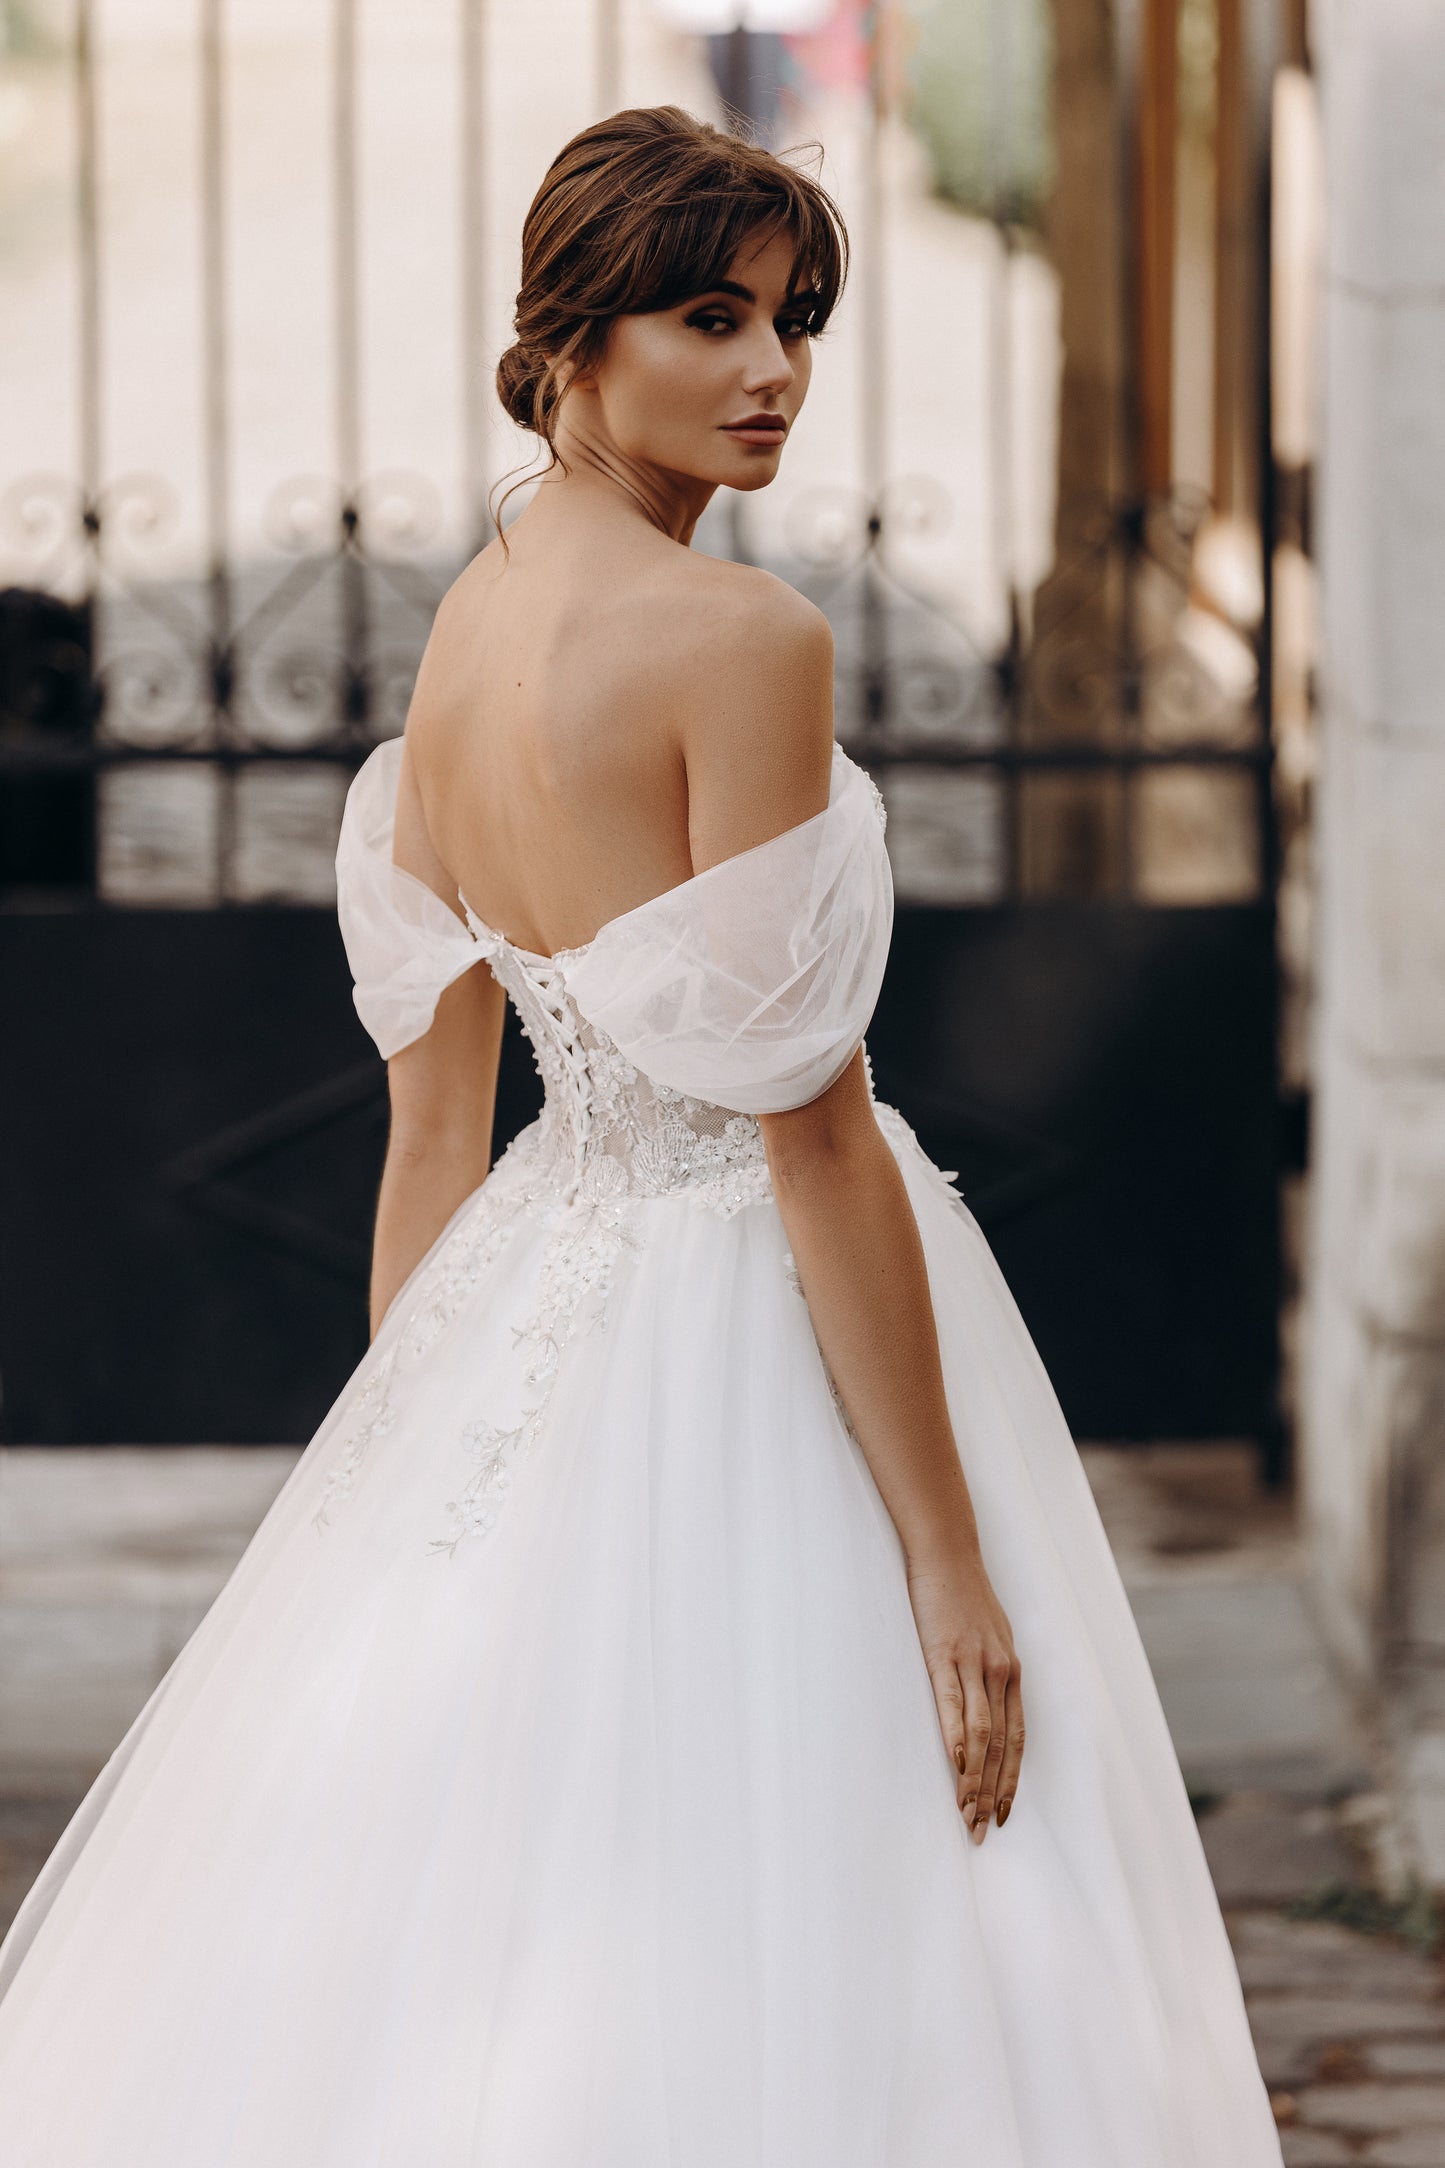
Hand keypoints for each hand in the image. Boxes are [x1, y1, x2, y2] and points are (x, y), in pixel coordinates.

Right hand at [905, 1540, 1023, 1844]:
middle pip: (1002, 1746)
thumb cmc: (962, 1592)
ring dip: (975, 1779)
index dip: (1011, 1779)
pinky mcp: (944, 1654)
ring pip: (981, 1735)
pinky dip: (956, 1739)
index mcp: (1011, 1670)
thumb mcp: (988, 1632)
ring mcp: (974, 1663)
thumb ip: (988, 1668)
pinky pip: (953, 1705)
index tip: (1004, 1813)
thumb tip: (984, 1699)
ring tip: (966, 1814)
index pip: (1017, 1738)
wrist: (946, 1551)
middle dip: (994, 1793)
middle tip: (983, 1831)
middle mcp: (1000, 1672)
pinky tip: (955, 1766)